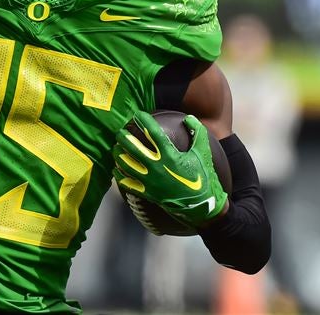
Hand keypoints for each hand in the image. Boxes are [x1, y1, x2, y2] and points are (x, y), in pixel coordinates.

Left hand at [112, 112, 227, 226]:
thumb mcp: (203, 152)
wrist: (201, 205)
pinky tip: (116, 168)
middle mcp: (157, 167)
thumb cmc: (203, 177)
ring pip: (126, 164)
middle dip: (123, 137)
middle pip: (133, 148)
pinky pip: (127, 183)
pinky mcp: (147, 193)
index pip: (152, 133)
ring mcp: (150, 181)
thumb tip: (188, 117)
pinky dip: (119, 175)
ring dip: (118, 154)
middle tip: (120, 131)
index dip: (143, 121)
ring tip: (116, 147)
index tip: (138, 114)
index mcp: (170, 155)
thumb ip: (197, 132)